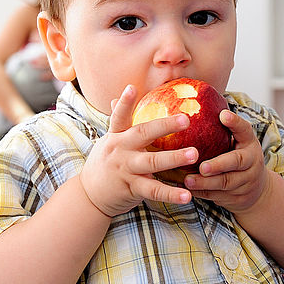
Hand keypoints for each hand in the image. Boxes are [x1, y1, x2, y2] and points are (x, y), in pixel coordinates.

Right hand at [79, 85, 197, 216]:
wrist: (89, 195)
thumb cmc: (106, 163)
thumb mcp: (109, 141)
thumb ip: (118, 122)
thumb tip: (115, 98)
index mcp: (116, 136)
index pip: (119, 116)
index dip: (125, 102)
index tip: (132, 87)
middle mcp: (120, 150)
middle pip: (142, 134)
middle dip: (164, 126)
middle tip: (186, 119)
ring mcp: (126, 169)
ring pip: (151, 162)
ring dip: (174, 158)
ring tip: (194, 154)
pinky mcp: (132, 188)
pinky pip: (154, 191)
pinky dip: (171, 194)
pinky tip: (187, 196)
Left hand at [183, 109, 270, 213]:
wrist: (258, 190)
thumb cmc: (238, 158)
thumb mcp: (237, 143)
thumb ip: (222, 131)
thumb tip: (191, 106)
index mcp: (249, 143)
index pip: (245, 130)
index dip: (235, 123)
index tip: (222, 115)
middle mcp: (251, 161)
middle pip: (236, 162)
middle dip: (218, 164)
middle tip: (202, 166)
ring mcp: (246, 181)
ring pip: (225, 183)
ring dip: (205, 183)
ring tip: (187, 180)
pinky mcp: (238, 197)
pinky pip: (217, 196)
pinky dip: (202, 193)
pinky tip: (186, 190)